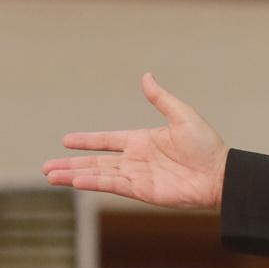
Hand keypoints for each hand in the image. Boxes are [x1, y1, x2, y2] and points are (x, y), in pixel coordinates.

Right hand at [41, 73, 228, 209]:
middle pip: (96, 161)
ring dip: (74, 175)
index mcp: (144, 140)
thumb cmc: (207, 146)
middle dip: (71, 164)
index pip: (107, 140)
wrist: (221, 175)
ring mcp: (138, 176)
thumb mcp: (183, 116)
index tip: (66, 140)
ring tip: (51, 176)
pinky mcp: (142, 190)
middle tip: (46, 167)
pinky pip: (112, 185)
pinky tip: (75, 181)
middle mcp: (137, 159)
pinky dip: (93, 183)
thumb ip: (161, 99)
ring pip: (98, 174)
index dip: (87, 140)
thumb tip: (146, 76)